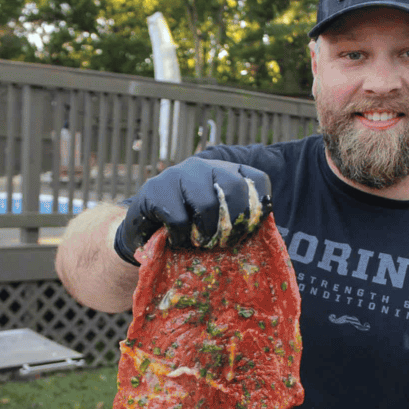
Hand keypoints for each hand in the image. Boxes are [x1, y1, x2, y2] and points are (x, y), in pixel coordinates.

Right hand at [113, 157, 270, 264]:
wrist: (145, 227)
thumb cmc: (191, 226)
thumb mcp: (220, 220)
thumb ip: (241, 219)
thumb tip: (263, 228)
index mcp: (226, 171)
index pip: (258, 179)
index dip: (260, 206)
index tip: (250, 229)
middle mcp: (204, 166)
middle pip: (236, 187)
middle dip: (235, 222)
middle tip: (227, 242)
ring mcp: (178, 173)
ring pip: (208, 203)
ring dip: (208, 231)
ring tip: (202, 242)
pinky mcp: (156, 188)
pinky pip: (179, 219)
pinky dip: (181, 237)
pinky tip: (178, 240)